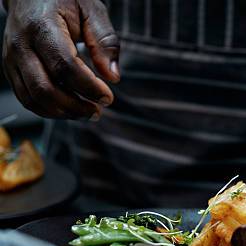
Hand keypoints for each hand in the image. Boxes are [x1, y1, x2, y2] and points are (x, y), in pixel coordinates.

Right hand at [2, 0, 119, 119]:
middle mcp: (21, 44)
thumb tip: (113, 77)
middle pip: (45, 88)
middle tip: (97, 111)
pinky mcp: (10, 68)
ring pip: (32, 98)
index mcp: (42, 27)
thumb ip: (105, 42)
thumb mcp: (92, 11)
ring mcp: (11, 58)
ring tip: (86, 112)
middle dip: (75, 106)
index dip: (88, 87)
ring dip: (62, 112)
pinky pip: (26, 98)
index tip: (108, 97)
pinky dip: (49, 110)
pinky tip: (69, 108)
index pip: (65, 66)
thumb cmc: (64, 0)